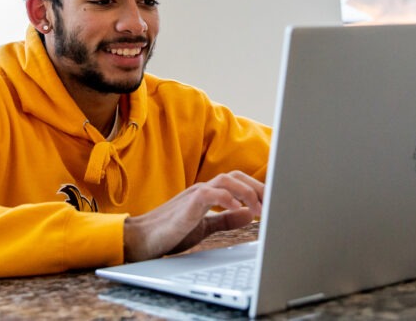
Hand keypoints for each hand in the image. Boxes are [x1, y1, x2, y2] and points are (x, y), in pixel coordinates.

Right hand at [123, 171, 263, 261]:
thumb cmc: (170, 232)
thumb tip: (248, 214)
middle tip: (274, 205)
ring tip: (260, 210)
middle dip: (259, 188)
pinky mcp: (189, 204)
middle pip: (237, 176)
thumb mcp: (205, 227)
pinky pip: (213, 194)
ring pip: (228, 180)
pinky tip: (241, 211)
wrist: (142, 240)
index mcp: (208, 193)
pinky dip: (230, 200)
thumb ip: (225, 219)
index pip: (238, 181)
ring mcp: (195, 194)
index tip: (274, 203)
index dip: (258, 189)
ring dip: (248, 193)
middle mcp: (203, 189)